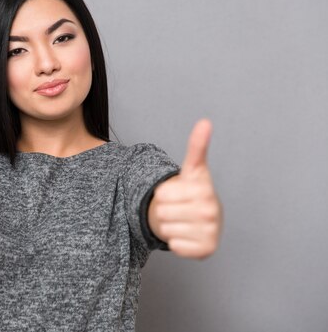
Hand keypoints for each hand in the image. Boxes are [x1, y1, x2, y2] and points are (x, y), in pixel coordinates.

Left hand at [149, 119, 222, 258]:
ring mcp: (210, 232)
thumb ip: (197, 146)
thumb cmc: (194, 192)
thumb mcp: (193, 168)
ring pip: (166, 229)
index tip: (180, 191)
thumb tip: (205, 122)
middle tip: (180, 208)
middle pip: (161, 212)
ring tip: (184, 220)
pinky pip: (175, 245)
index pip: (162, 193)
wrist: (204, 218)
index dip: (164, 193)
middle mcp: (211, 211)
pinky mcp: (206, 251)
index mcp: (204, 189)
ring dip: (170, 225)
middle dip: (166, 210)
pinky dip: (177, 242)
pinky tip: (188, 234)